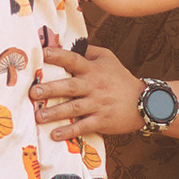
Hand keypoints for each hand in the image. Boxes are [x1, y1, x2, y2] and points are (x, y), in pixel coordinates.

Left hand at [28, 46, 142, 141]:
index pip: (73, 60)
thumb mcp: (108, 58)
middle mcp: (93, 86)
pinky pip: (83, 127)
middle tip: (34, 92)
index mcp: (93, 69)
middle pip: (70, 86)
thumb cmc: (121, 78)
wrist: (144, 102)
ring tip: (38, 116)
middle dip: (51, 89)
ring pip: (74, 108)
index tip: (43, 53)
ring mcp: (97, 104)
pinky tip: (55, 135)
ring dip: (55, 113)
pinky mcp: (101, 121)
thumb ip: (88, 51)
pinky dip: (69, 132)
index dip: (59, 55)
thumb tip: (68, 44)